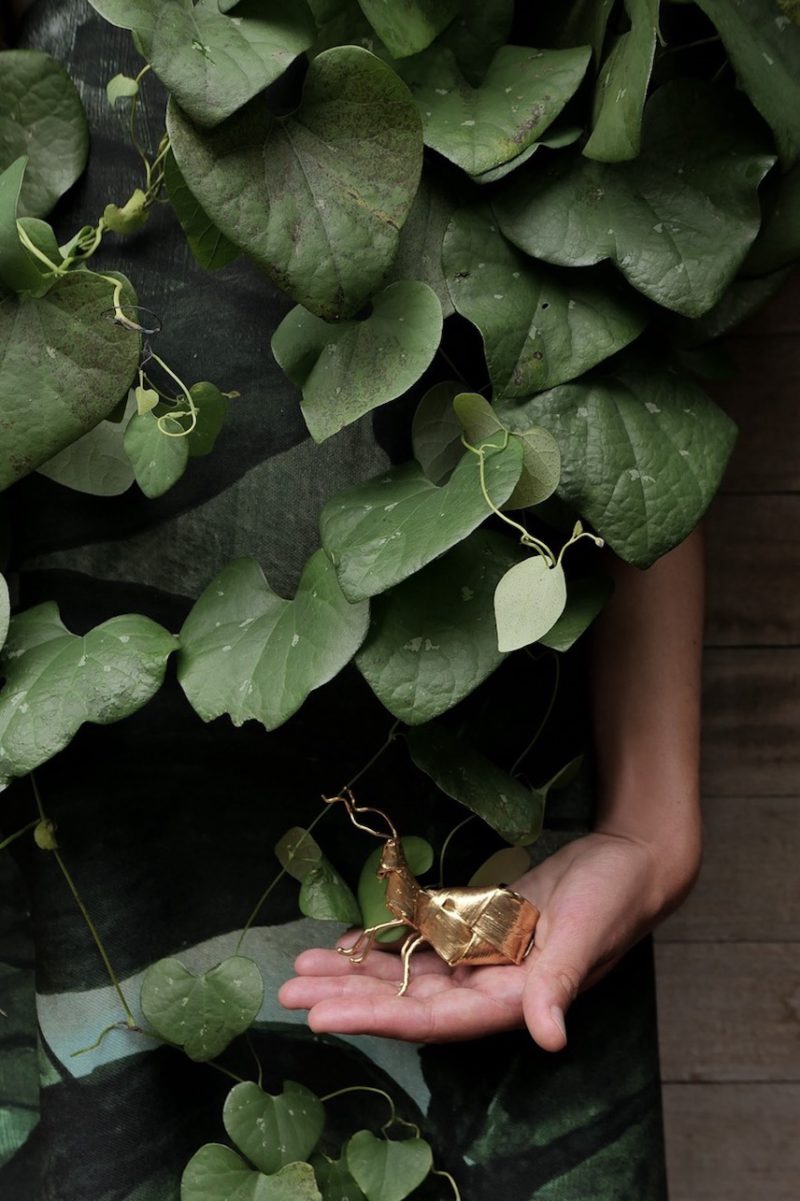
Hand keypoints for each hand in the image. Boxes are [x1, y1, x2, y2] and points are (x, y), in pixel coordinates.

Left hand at [278, 828, 698, 1050]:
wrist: (630, 858)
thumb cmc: (615, 895)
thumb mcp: (587, 933)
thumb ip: (559, 983)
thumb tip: (550, 1037)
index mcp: (512, 998)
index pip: (431, 1019)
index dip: (375, 1019)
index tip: (321, 1018)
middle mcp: (489, 985)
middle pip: (406, 999)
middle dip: (347, 997)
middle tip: (290, 991)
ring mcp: (482, 956)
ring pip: (408, 972)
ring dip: (356, 971)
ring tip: (304, 966)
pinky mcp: (481, 925)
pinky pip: (425, 940)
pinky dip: (388, 942)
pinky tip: (350, 941)